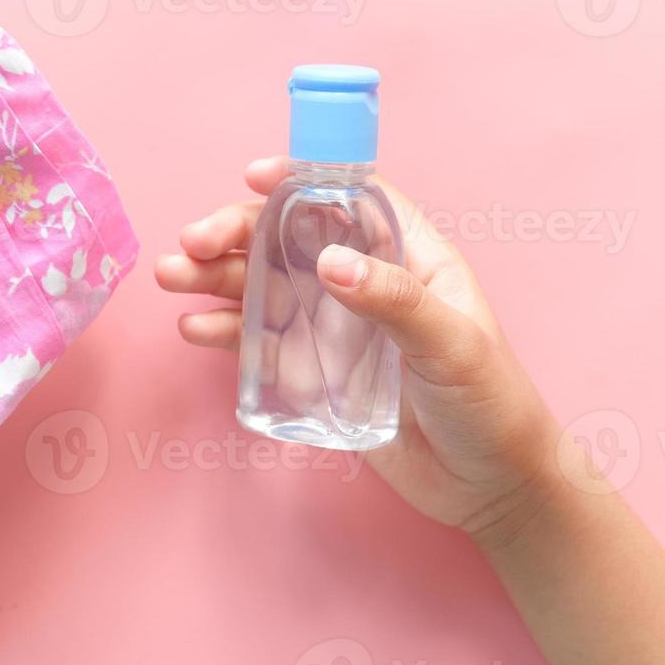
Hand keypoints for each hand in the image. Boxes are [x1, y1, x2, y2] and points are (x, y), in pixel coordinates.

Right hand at [155, 156, 563, 545]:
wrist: (489, 488)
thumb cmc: (490, 404)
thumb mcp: (454, 345)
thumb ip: (395, 302)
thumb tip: (330, 262)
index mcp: (408, 257)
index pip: (349, 198)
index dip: (301, 179)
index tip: (254, 176)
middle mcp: (364, 282)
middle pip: (289, 238)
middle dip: (237, 232)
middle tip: (193, 242)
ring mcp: (335, 327)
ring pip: (264, 285)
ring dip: (216, 277)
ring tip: (173, 277)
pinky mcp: (313, 372)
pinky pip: (260, 342)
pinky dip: (224, 330)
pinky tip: (195, 329)